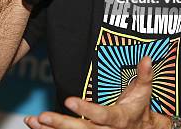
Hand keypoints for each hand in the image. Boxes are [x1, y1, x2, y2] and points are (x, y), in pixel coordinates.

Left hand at [24, 57, 170, 128]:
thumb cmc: (139, 108)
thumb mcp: (143, 92)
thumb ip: (144, 76)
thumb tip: (147, 58)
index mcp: (119, 119)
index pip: (102, 116)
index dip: (86, 110)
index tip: (70, 101)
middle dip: (61, 124)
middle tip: (43, 116)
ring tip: (33, 121)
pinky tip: (34, 125)